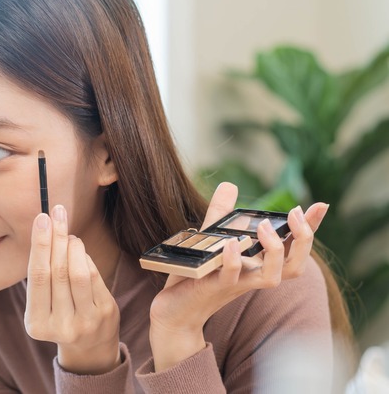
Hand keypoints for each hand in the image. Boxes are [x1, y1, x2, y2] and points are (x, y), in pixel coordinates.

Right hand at [24, 204, 120, 374]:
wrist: (89, 346)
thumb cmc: (60, 315)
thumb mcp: (43, 305)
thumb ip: (43, 274)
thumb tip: (46, 229)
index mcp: (36, 323)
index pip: (38, 277)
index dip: (39, 245)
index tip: (41, 219)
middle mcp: (60, 326)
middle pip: (57, 272)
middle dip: (56, 237)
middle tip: (56, 213)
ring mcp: (85, 322)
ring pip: (78, 273)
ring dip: (73, 246)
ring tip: (68, 234)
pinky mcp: (105, 314)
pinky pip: (94, 277)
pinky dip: (85, 258)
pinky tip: (79, 250)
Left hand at [148, 182, 328, 370]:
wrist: (176, 311)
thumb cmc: (197, 276)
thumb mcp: (211, 240)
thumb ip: (221, 214)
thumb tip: (230, 186)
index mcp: (257, 264)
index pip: (292, 248)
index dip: (310, 229)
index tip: (321, 206)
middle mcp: (253, 276)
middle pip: (294, 266)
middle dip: (302, 240)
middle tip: (295, 213)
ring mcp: (236, 284)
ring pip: (271, 277)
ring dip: (273, 250)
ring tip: (265, 226)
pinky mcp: (213, 288)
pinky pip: (230, 277)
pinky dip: (234, 261)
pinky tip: (232, 243)